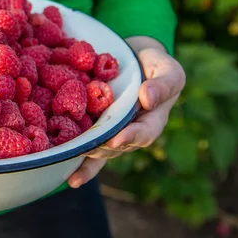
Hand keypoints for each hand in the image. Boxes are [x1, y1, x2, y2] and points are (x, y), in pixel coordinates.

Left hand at [67, 36, 185, 187]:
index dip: (131, 137)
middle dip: (101, 149)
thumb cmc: (155, 64)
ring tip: (69, 161)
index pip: (145, 133)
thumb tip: (147, 98)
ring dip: (86, 158)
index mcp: (153, 120)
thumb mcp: (167, 70)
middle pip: (117, 147)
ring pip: (101, 150)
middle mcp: (132, 131)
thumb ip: (162, 84)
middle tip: (87, 150)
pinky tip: (70, 178)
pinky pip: (89, 147)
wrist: (133, 59)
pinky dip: (80, 164)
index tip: (117, 138)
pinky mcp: (95, 129)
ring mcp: (112, 132)